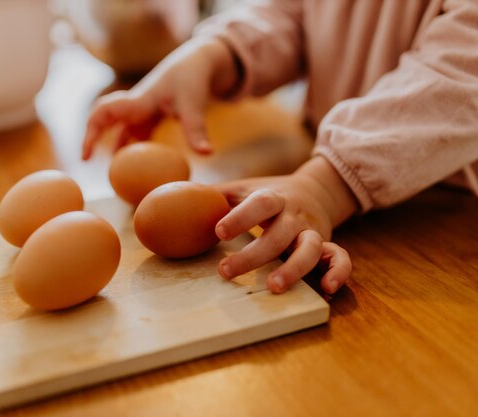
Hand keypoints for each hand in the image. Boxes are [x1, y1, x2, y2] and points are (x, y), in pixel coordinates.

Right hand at [82, 38, 239, 159]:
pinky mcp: (151, 116)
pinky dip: (133, 149)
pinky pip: (135, 134)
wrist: (198, 62)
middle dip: (92, 138)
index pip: (104, 113)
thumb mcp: (193, 104)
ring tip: (113, 172)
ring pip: (119, 130)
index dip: (91, 133)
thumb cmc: (192, 79)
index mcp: (137, 101)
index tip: (86, 156)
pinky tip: (136, 168)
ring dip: (114, 148)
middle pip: (103, 120)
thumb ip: (196, 130)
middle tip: (86, 161)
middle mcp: (134, 106)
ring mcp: (141, 111)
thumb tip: (207, 154)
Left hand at [215, 157, 357, 293]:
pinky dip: (338, 272)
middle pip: (278, 235)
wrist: (315, 189)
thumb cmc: (267, 195)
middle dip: (253, 255)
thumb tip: (169, 197)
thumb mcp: (242, 189)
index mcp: (273, 197)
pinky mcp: (327, 245)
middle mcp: (294, 215)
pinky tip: (327, 290)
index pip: (259, 203)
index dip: (240, 217)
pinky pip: (340, 258)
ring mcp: (313, 231)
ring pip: (311, 249)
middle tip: (225, 272)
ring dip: (294, 269)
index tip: (218, 232)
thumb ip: (212, 195)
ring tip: (274, 287)